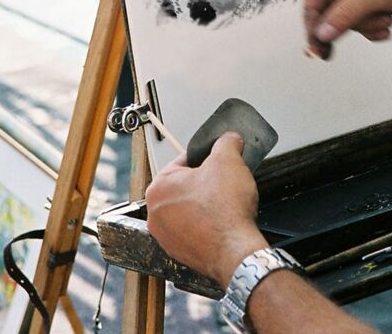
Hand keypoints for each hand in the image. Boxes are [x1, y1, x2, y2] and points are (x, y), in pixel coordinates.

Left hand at [145, 132, 266, 286]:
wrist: (235, 251)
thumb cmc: (225, 211)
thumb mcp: (229, 159)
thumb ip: (226, 142)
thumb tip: (229, 139)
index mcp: (158, 187)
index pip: (183, 161)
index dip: (206, 159)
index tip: (219, 163)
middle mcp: (155, 214)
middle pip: (185, 186)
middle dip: (205, 183)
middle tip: (224, 183)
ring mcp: (166, 237)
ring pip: (188, 209)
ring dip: (205, 204)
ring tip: (224, 204)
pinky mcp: (179, 253)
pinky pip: (193, 230)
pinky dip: (206, 225)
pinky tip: (222, 222)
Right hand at [304, 0, 391, 58]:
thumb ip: (344, 16)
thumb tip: (321, 33)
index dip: (312, 20)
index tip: (313, 43)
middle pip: (332, 8)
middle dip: (346, 24)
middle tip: (330, 51)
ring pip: (350, 17)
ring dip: (366, 25)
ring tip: (384, 21)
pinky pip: (365, 19)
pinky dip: (375, 26)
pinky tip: (388, 24)